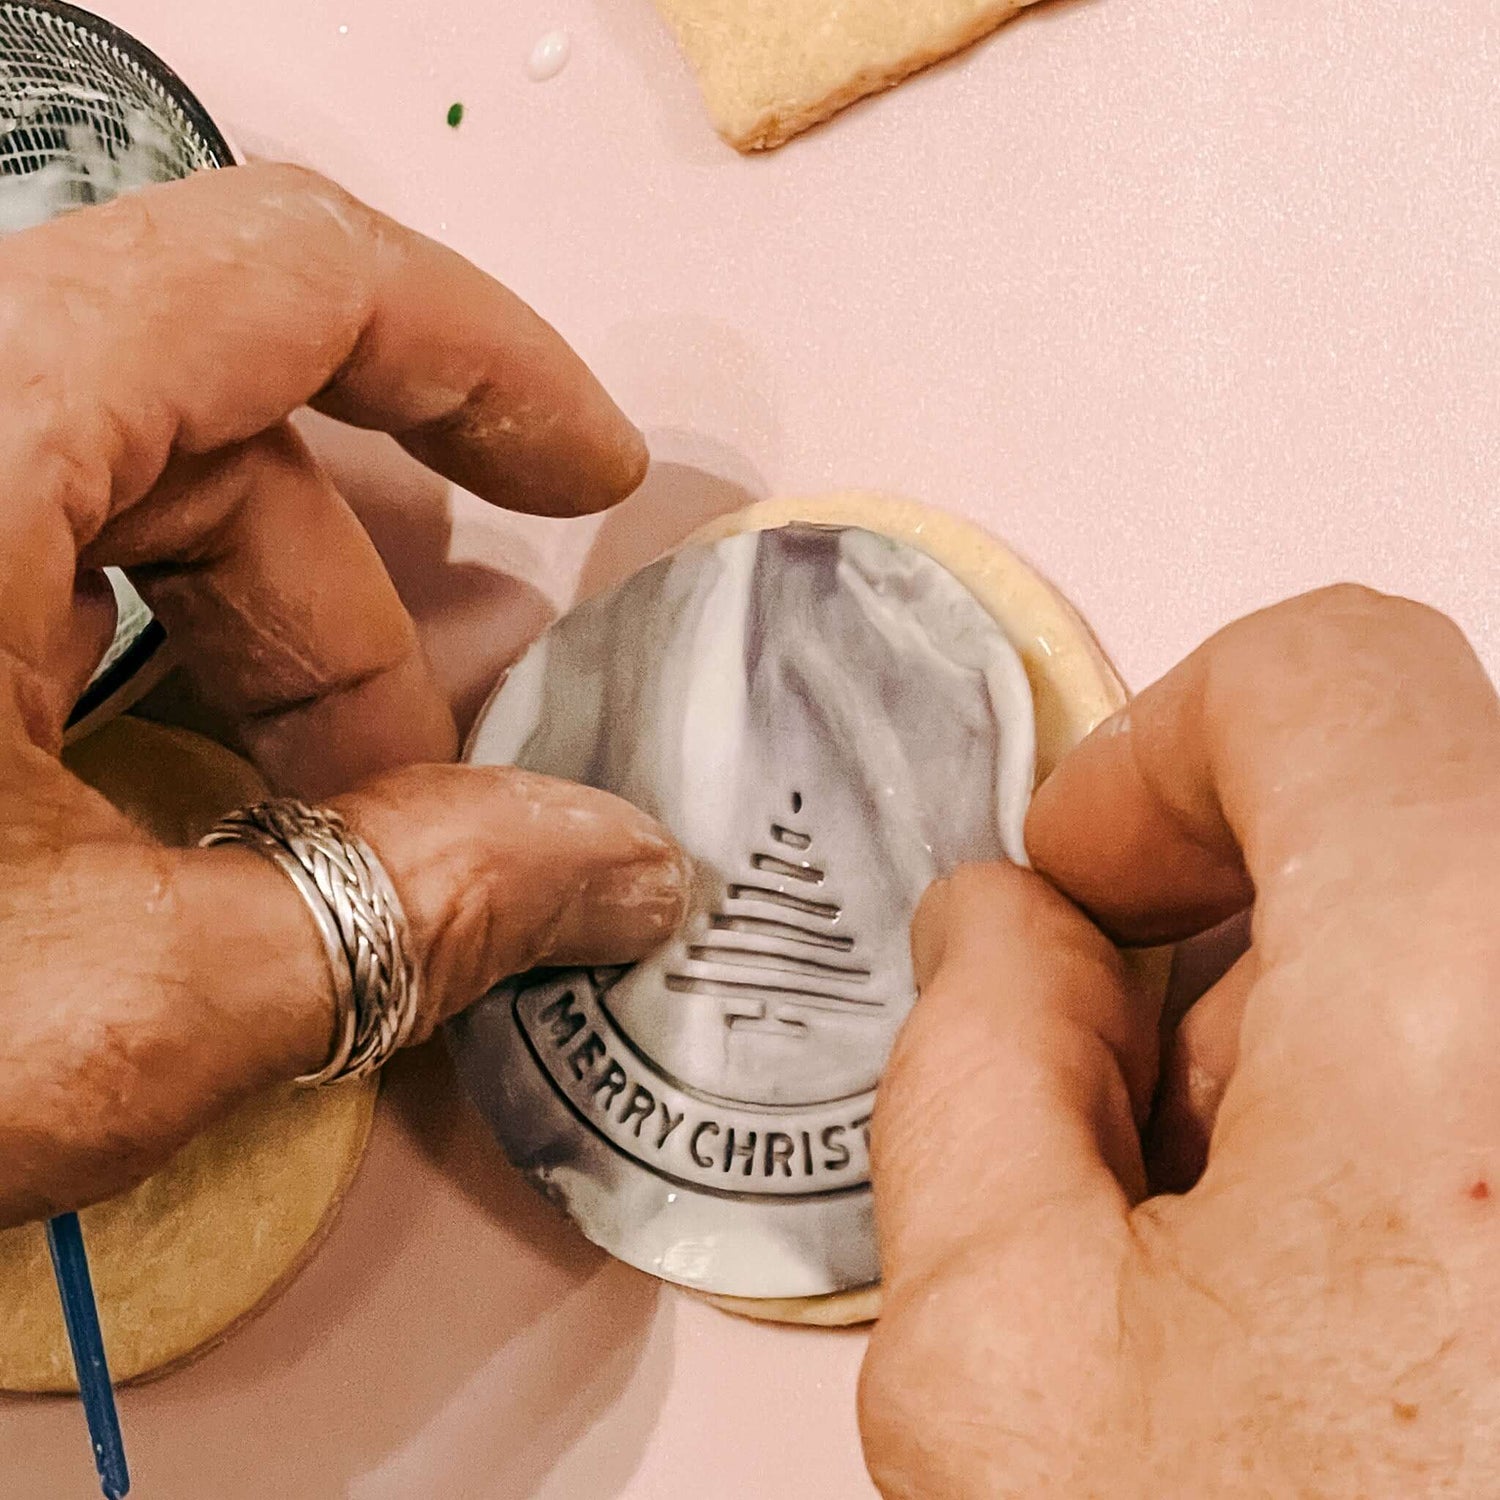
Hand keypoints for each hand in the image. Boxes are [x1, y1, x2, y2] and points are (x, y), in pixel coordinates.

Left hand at [0, 164, 686, 1225]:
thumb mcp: (101, 1009)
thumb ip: (412, 916)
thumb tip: (625, 870)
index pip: (285, 276)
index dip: (484, 365)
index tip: (584, 479)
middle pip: (216, 432)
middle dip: (348, 638)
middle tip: (415, 821)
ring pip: (111, 488)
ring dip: (239, 665)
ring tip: (266, 848)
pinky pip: (10, 537)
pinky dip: (117, 660)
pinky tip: (123, 807)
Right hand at [860, 587, 1499, 1497]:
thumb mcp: (1009, 1372)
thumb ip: (965, 1072)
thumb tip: (1002, 931)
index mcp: (1475, 1015)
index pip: (1328, 673)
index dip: (1156, 748)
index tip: (1085, 887)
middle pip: (1411, 806)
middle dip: (1224, 929)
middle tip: (1134, 1119)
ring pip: (1480, 929)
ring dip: (1331, 1040)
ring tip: (1251, 1254)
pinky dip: (1433, 1109)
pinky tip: (1371, 1297)